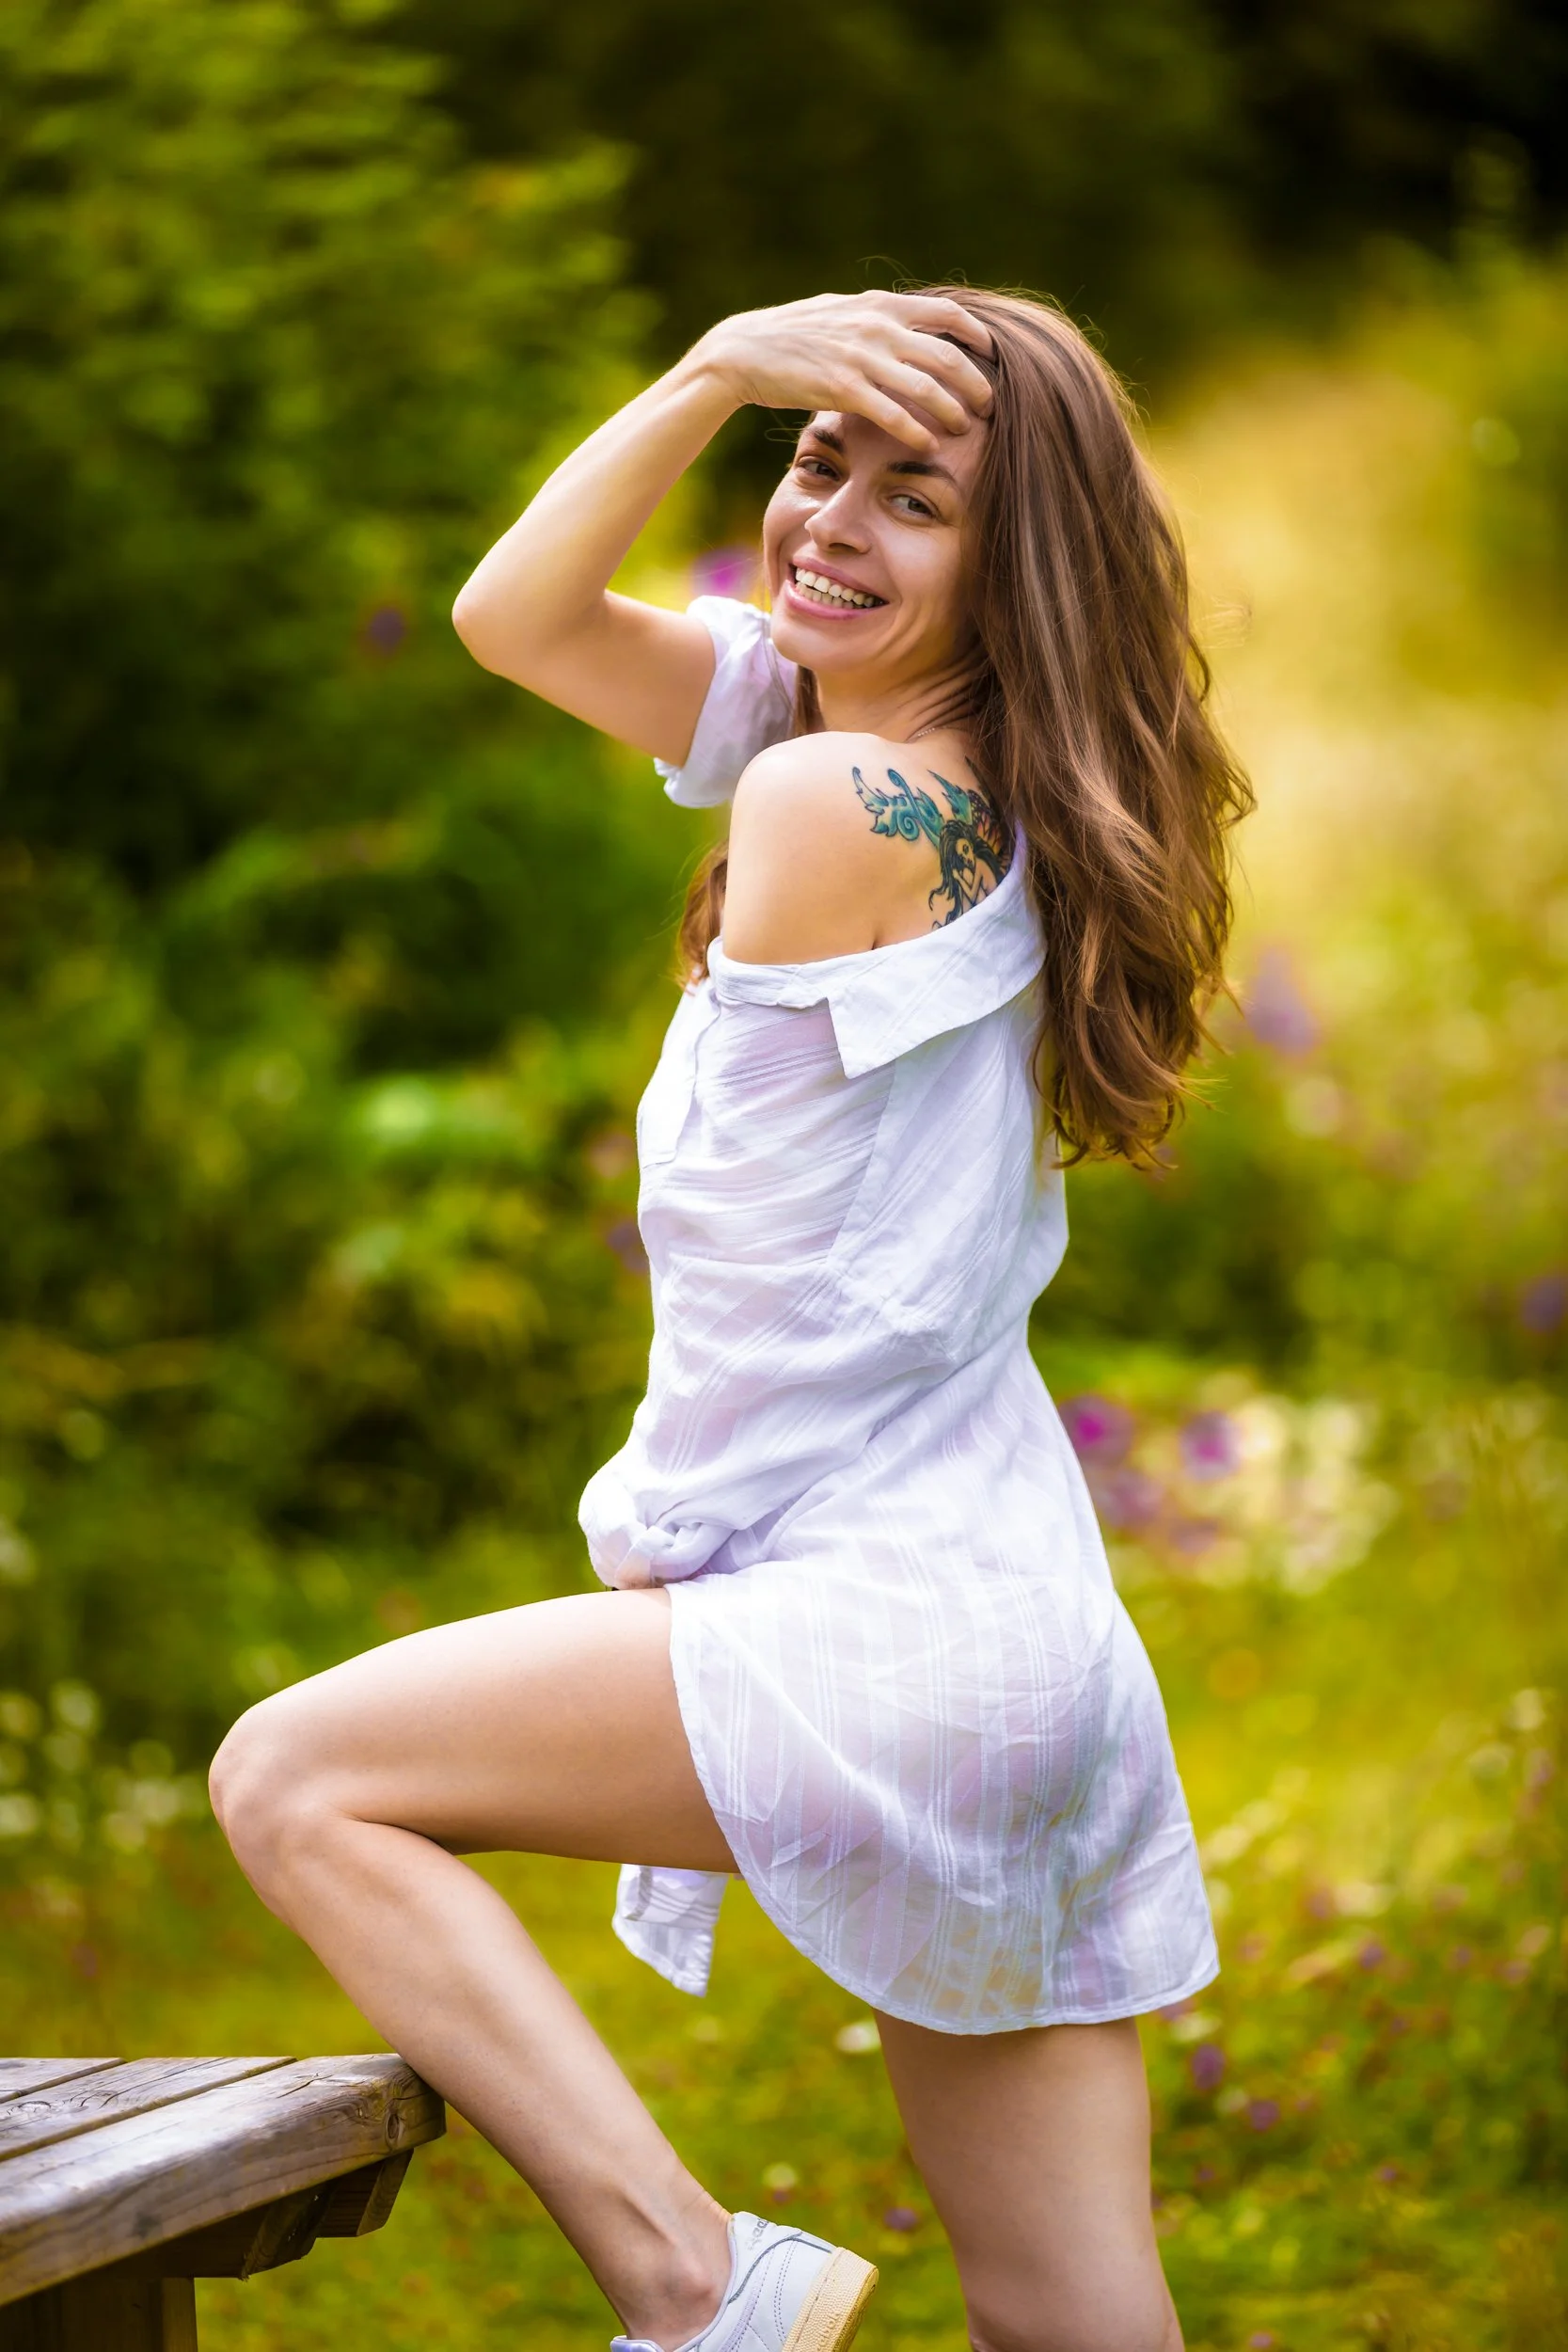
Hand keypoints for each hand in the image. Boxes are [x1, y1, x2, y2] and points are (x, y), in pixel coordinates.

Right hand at [692, 291, 994, 452]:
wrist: (743, 351)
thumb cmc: (792, 336)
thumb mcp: (840, 312)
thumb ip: (876, 318)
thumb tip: (905, 324)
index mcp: (881, 305)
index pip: (949, 315)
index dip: (979, 337)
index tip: (994, 358)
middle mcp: (878, 327)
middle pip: (948, 356)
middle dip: (976, 385)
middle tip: (989, 407)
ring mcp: (861, 357)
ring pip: (927, 387)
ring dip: (953, 411)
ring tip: (965, 429)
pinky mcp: (842, 388)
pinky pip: (893, 414)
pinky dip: (916, 432)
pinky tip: (928, 446)